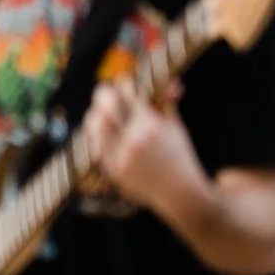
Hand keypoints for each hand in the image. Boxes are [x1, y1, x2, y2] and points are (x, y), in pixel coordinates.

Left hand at [82, 79, 203, 214]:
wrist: (180, 193)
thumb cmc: (180, 156)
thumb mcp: (176, 127)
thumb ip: (166, 103)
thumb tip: (168, 81)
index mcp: (150, 126)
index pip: (128, 94)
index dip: (125, 83)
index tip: (126, 82)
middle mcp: (132, 141)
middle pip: (104, 106)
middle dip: (104, 94)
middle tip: (107, 92)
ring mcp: (119, 157)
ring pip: (93, 125)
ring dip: (96, 113)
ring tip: (102, 111)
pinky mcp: (112, 170)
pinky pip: (96, 145)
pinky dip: (98, 134)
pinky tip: (104, 131)